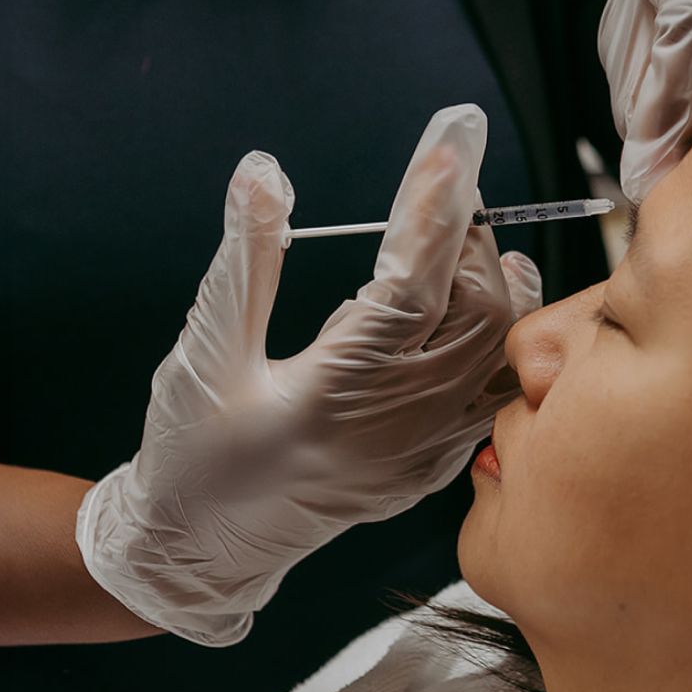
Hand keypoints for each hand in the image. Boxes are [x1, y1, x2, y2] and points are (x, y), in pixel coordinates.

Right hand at [76, 105, 525, 646]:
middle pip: (478, 313)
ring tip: (464, 243)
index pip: (412, 282)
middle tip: (442, 195)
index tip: (452, 139)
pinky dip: (497, 337)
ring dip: (495, 286)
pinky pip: (493, 393)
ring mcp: (422, 453)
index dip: (435, 206)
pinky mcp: (432, 465)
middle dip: (468, 240)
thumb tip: (265, 171)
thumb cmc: (192, 451)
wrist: (199, 552)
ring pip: (500, 354)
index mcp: (335, 395)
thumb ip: (245, 258)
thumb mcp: (205, 349)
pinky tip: (471, 307)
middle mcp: (395, 428)